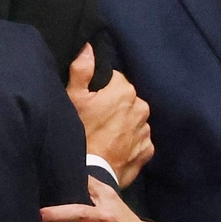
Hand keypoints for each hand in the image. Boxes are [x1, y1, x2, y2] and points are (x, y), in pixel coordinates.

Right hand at [66, 44, 153, 184]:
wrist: (91, 174)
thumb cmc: (80, 133)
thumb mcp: (73, 98)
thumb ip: (82, 69)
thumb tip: (89, 47)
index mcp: (125, 91)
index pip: (114, 80)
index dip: (100, 89)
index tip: (90, 103)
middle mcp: (141, 107)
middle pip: (126, 99)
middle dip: (114, 106)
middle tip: (95, 120)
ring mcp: (146, 130)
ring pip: (133, 119)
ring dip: (122, 124)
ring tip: (104, 136)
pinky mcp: (147, 150)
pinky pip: (139, 139)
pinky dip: (129, 141)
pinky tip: (113, 147)